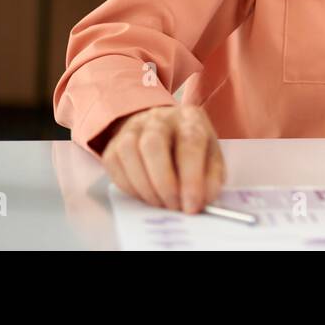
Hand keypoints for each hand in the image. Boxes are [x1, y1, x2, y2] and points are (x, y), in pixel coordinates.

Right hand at [101, 106, 224, 212]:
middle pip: (153, 144)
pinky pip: (115, 166)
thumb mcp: (210, 158)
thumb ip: (211, 179)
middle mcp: (159, 118)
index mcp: (189, 118)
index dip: (191, 178)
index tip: (192, 206)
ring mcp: (133, 129)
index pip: (190, 142)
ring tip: (160, 203)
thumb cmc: (190, 148)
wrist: (163, 131)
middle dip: (163, 183)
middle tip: (173, 206)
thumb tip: (199, 201)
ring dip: (145, 187)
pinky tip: (145, 195)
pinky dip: (130, 187)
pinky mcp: (114, 144)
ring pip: (129, 152)